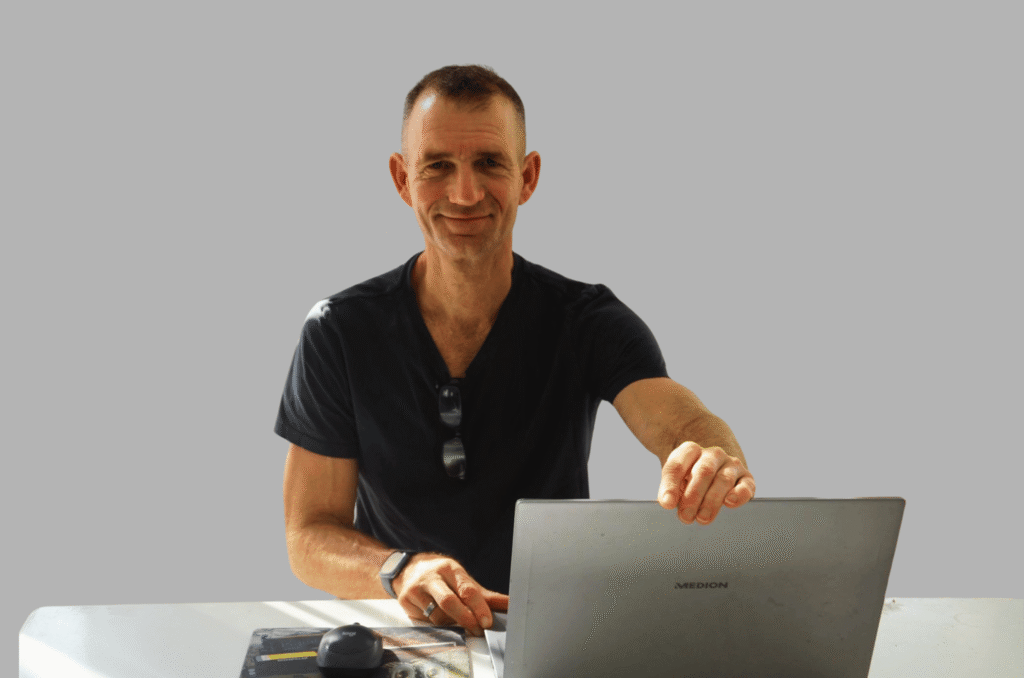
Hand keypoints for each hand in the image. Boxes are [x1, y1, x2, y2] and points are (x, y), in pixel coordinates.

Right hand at [392, 553, 508, 636]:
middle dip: (466, 619)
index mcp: (450, 568)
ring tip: (462, 626)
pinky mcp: (406, 601)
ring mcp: (417, 589)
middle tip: (478, 630)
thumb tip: (509, 605)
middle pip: (450, 602)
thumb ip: (484, 595)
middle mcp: (433, 577)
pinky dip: (437, 625)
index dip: (479, 607)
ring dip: (452, 624)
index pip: (467, 589)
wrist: (407, 568)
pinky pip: (425, 620)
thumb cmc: (441, 575)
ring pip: (437, 615)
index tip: (487, 622)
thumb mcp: (462, 578)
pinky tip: (443, 622)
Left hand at [658, 441, 755, 524]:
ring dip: (712, 501)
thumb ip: (670, 490)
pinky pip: (746, 485)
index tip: (667, 504)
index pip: (678, 465)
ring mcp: (731, 464)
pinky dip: (739, 494)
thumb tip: (668, 502)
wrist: (713, 471)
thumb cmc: (689, 479)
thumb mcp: (675, 481)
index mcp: (691, 450)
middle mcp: (713, 454)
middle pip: (703, 471)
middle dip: (693, 496)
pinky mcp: (746, 478)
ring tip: (702, 518)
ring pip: (723, 480)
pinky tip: (729, 502)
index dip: (670, 485)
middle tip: (685, 517)